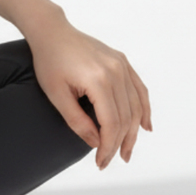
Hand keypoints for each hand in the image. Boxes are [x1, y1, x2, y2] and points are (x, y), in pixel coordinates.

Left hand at [24, 13, 152, 168]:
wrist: (53, 32)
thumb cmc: (50, 62)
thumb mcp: (57, 95)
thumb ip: (77, 121)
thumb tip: (96, 143)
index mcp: (99, 80)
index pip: (111, 123)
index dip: (108, 146)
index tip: (100, 162)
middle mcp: (116, 72)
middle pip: (126, 117)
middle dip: (119, 144)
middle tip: (110, 161)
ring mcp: (122, 65)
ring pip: (135, 106)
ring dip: (133, 132)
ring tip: (127, 151)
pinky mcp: (122, 62)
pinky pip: (139, 89)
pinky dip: (144, 109)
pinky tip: (145, 126)